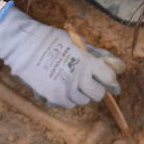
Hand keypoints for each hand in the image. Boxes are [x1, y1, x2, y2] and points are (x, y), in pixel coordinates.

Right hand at [0, 7, 123, 107]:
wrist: (24, 45)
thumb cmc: (52, 40)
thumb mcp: (78, 42)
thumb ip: (98, 55)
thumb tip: (119, 65)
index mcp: (87, 62)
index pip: (109, 78)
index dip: (113, 82)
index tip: (113, 85)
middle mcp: (79, 78)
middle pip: (98, 94)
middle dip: (96, 89)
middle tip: (90, 83)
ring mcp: (66, 90)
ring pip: (82, 101)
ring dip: (81, 93)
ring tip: (72, 82)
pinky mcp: (54, 97)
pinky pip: (68, 104)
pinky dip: (67, 98)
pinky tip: (62, 87)